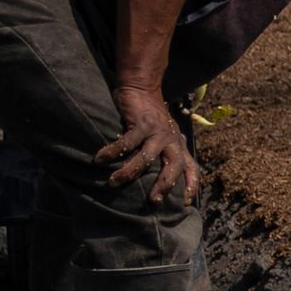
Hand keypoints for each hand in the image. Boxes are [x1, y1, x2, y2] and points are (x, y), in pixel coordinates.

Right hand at [97, 94, 203, 208]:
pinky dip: (112, 152)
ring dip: (129, 172)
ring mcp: (157, 131)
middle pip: (175, 166)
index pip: (191, 167)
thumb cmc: (149, 118)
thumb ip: (164, 153)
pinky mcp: (140, 124)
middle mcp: (171, 140)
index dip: (191, 184)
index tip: (186, 202)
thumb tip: (158, 180)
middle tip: (153, 200)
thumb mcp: (163, 136)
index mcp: (178, 145)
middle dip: (165, 184)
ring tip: (113, 182)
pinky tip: (99, 159)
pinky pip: (126, 143)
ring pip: (147, 158)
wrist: (141, 88)